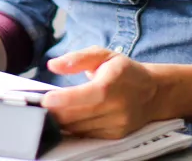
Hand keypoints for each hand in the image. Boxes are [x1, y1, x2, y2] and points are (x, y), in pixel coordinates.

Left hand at [40, 46, 161, 139]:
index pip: (84, 96)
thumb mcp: (103, 55)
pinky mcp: (115, 135)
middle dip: (54, 112)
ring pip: (79, 128)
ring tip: (51, 111)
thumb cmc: (124, 71)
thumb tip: (54, 65)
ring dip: (61, 122)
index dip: (61, 100)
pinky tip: (67, 119)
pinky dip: (73, 128)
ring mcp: (117, 124)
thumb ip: (77, 59)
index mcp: (112, 84)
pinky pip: (86, 135)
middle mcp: (117, 107)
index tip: (44, 99)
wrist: (153, 92)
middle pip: (77, 116)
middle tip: (38, 106)